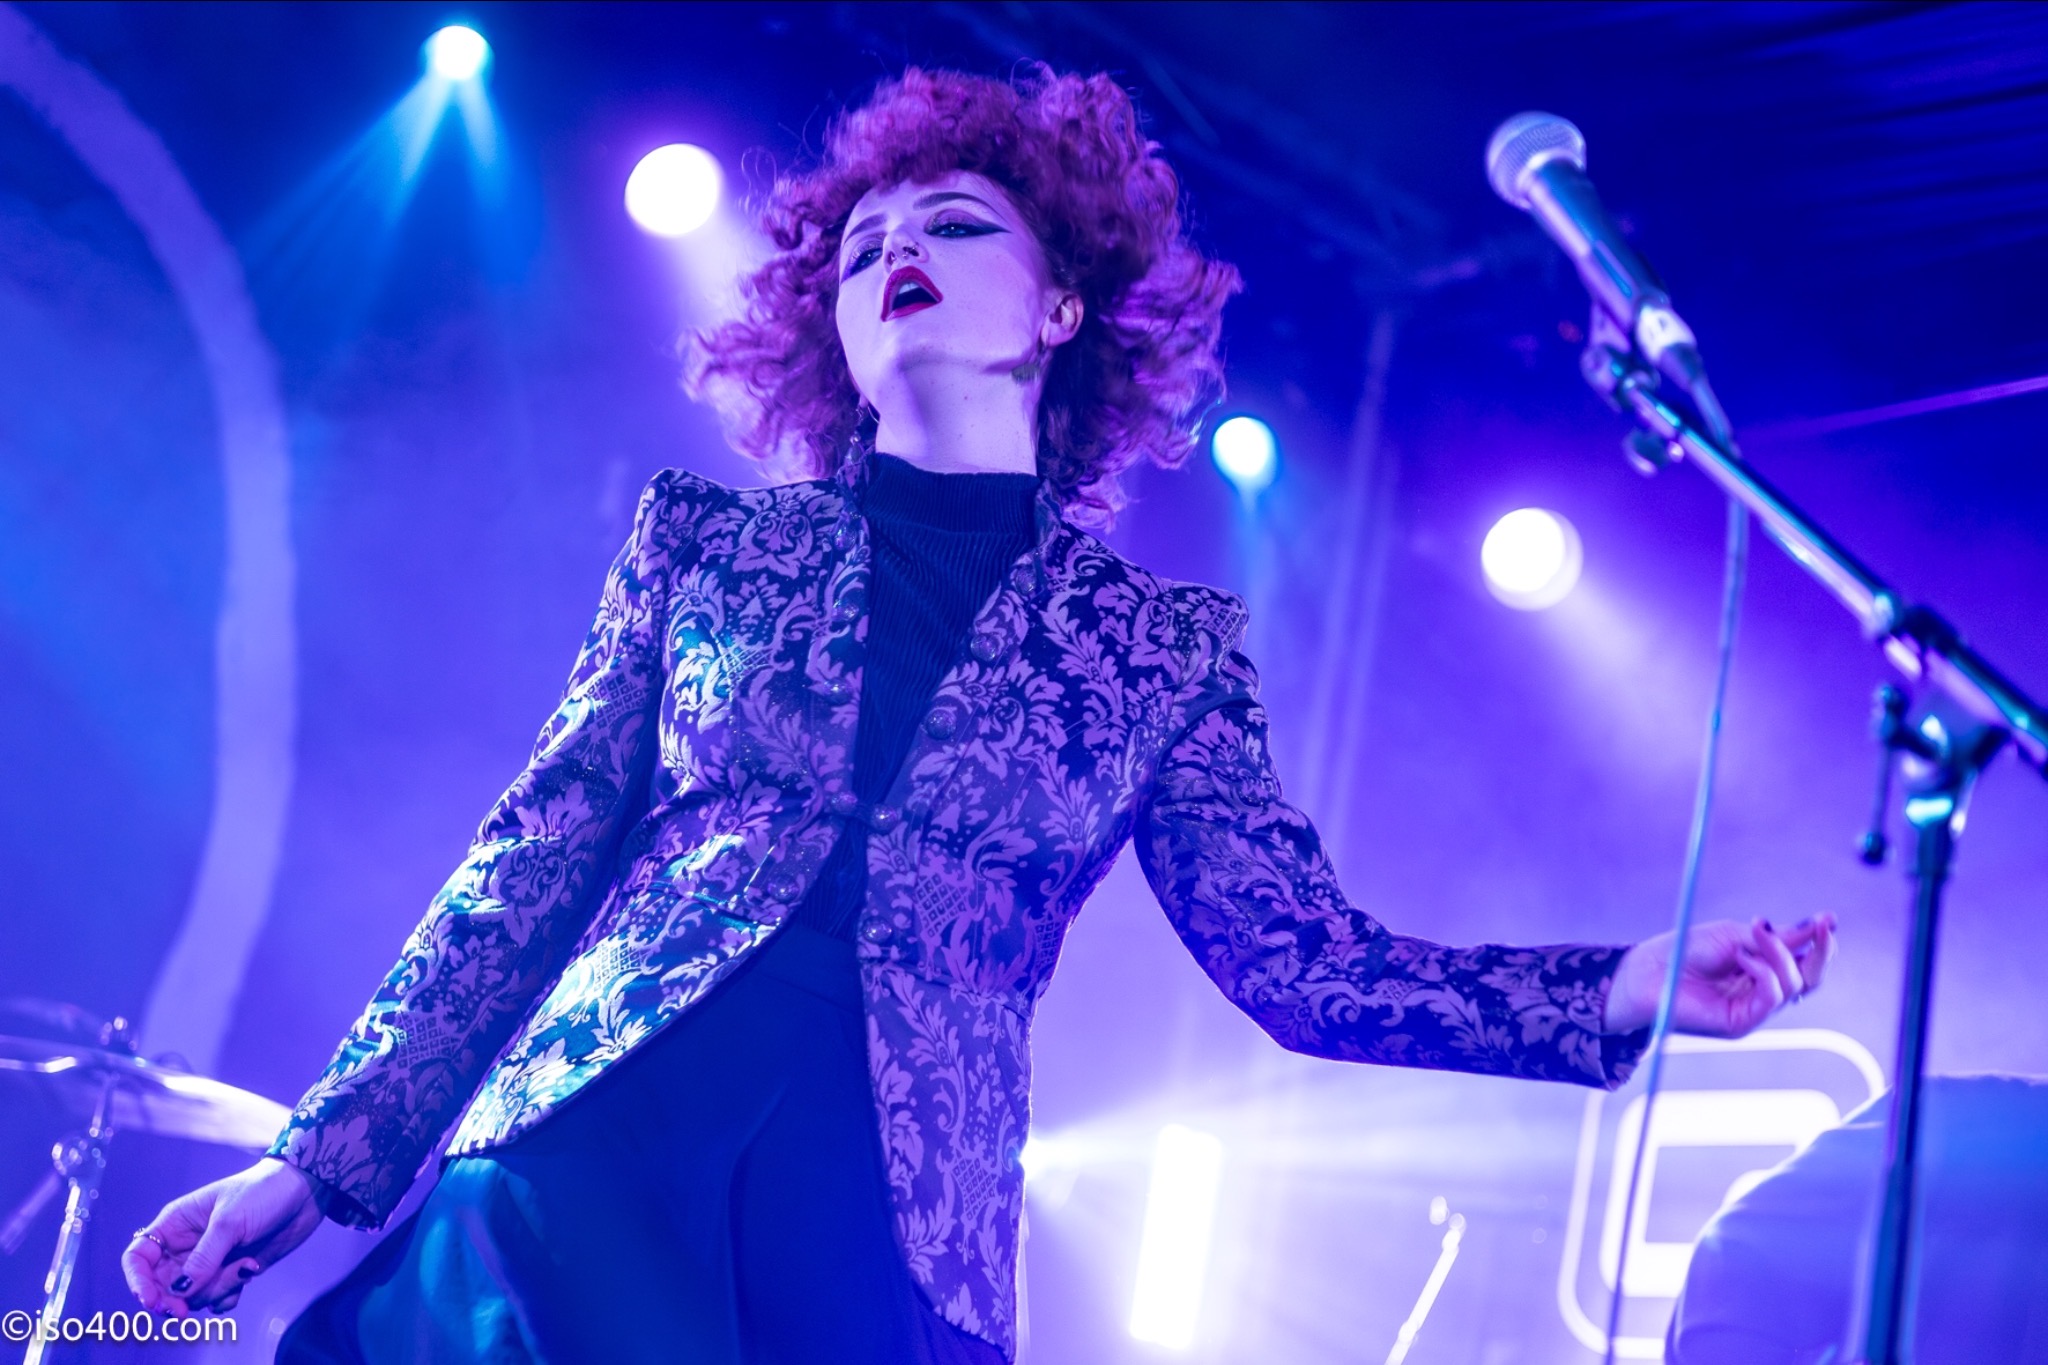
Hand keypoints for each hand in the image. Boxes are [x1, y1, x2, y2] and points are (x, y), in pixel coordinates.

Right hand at [122, 1158, 323, 1316]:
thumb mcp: (229, 1222)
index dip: (137, 1282)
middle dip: (176, 1299)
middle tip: (188, 1311)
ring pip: (193, 1295)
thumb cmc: (262, 1193)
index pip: (138, 1258)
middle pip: (163, 1286)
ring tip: (245, 1265)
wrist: (305, 1191)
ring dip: (215, 1289)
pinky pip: (217, 1298)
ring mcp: (209, 1260)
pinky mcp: (231, 1270)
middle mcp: (186, 1245)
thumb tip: (178, 1292)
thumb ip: (203, 1259)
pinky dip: (229, 1295)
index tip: (153, 1302)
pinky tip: (249, 1272)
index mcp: (175, 1224)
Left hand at [1603, 915, 1837, 1036]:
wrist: (1649, 971)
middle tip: (1822, 925)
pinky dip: (1764, 973)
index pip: (1806, 961)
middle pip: (1812, 978)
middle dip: (1821, 950)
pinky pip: (1772, 997)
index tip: (1828, 919)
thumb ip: (1777, 937)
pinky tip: (1742, 959)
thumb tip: (1821, 923)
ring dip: (1780, 954)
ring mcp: (1754, 1008)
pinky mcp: (1742, 1022)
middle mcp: (1764, 990)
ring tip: (1753, 936)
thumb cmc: (1686, 950)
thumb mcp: (1735, 935)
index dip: (1821, 942)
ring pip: (1796, 985)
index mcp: (1764, 968)